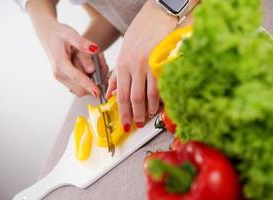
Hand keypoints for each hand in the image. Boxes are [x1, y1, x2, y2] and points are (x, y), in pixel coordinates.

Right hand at [34, 19, 108, 95]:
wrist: (47, 33)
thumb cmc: (59, 33)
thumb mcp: (71, 34)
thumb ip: (82, 43)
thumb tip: (95, 49)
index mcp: (61, 64)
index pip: (78, 78)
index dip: (89, 86)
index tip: (99, 92)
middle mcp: (59, 74)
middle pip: (80, 90)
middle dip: (93, 85)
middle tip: (104, 74)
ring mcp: (60, 78)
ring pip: (79, 90)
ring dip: (90, 84)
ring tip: (96, 68)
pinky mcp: (63, 78)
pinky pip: (77, 86)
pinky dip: (85, 82)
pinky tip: (90, 70)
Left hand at [106, 0, 176, 130]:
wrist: (158, 15)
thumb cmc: (141, 32)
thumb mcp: (124, 52)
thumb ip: (117, 74)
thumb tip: (110, 93)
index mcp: (123, 64)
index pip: (120, 95)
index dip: (123, 112)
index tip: (124, 124)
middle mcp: (134, 66)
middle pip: (133, 98)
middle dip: (135, 115)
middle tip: (138, 125)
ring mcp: (148, 64)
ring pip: (147, 95)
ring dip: (149, 110)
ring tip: (149, 117)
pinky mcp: (162, 62)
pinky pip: (161, 86)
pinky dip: (161, 98)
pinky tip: (161, 105)